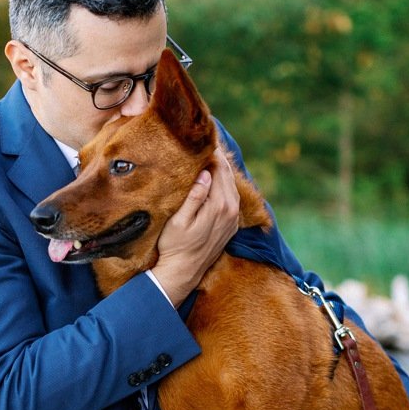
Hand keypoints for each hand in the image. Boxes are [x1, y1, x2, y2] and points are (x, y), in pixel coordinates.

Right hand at [151, 147, 239, 304]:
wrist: (183, 272)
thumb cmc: (175, 246)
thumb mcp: (178, 221)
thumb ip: (194, 196)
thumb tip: (205, 173)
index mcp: (221, 205)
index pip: (219, 168)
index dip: (210, 151)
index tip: (199, 137)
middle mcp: (232, 209)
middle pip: (227, 173)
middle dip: (216, 157)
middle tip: (201, 141)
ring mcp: (233, 217)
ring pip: (230, 184)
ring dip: (219, 169)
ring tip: (206, 155)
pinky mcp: (230, 223)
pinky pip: (231, 195)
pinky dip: (223, 183)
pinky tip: (212, 177)